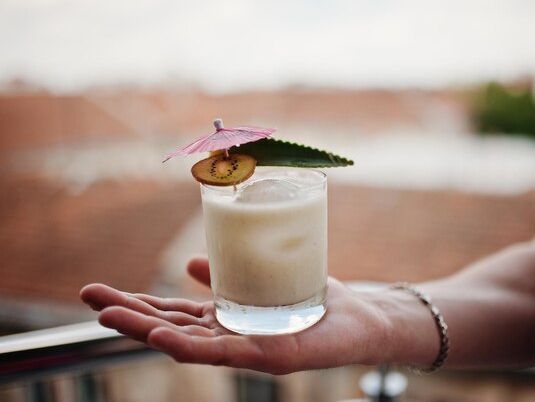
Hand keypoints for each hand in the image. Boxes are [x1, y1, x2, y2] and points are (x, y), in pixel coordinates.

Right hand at [80, 257, 390, 373]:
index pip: (172, 312)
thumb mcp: (262, 278)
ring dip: (149, 330)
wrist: (361, 318)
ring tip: (112, 317)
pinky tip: (166, 337)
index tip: (99, 292)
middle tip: (90, 298)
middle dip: (129, 315)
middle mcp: (231, 336)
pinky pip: (226, 352)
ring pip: (189, 343)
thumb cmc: (313, 299)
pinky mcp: (271, 354)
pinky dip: (192, 346)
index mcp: (226, 319)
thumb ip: (226, 274)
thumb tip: (188, 262)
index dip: (136, 304)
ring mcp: (248, 349)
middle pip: (172, 327)